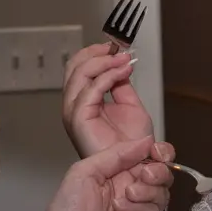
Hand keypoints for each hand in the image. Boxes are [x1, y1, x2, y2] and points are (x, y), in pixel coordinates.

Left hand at [35, 133, 174, 210]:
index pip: (144, 158)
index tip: (155, 149)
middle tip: (144, 174)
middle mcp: (130, 193)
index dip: (154, 152)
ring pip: (162, 192)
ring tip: (128, 194)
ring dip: (148, 187)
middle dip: (157, 169)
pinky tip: (122, 208)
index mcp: (115, 176)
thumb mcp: (83, 172)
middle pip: (160, 174)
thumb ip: (115, 155)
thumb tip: (146, 141)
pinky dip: (142, 205)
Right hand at [61, 41, 154, 157]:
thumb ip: (121, 84)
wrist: (137, 165)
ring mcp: (74, 111)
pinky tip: (123, 72)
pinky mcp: (79, 118)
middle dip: (96, 52)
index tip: (116, 45)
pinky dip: (108, 75)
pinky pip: (91, 89)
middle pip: (73, 66)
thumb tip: (119, 64)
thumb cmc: (133, 145)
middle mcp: (74, 104)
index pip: (78, 67)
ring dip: (104, 61)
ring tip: (123, 59)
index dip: (95, 52)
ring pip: (79, 73)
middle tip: (118, 48)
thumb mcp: (130, 105)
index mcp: (83, 101)